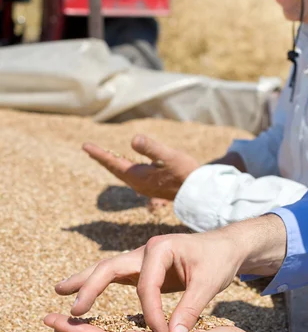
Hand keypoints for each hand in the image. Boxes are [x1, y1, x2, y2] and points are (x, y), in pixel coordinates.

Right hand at [55, 231, 246, 331]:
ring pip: (107, 269)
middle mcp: (146, 250)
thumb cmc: (217, 261)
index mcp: (161, 248)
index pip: (147, 286)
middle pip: (111, 267)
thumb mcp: (209, 284)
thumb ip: (190, 309)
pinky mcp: (142, 267)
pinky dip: (98, 284)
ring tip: (59, 291)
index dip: (151, 313)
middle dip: (90, 287)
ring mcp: (141, 257)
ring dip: (85, 281)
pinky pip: (116, 276)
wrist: (223, 246)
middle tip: (73, 309)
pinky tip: (84, 295)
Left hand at [83, 135, 198, 199]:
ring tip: (104, 156)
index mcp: (137, 176)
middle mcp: (138, 183)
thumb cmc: (184, 172)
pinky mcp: (152, 187)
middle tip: (89, 149)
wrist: (197, 192)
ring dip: (113, 164)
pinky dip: (125, 168)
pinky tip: (128, 165)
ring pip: (123, 173)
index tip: (85, 146)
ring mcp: (145, 186)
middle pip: (115, 169)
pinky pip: (132, 176)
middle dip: (102, 158)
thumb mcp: (168, 156)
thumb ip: (150, 148)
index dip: (99, 153)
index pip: (113, 162)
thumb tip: (133, 139)